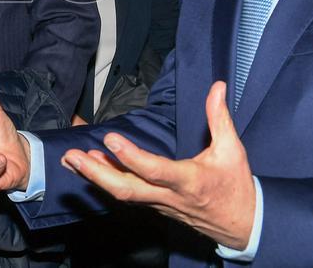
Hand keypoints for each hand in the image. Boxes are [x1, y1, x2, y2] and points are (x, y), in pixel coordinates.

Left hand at [61, 81, 254, 249]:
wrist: (240, 225)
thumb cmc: (235, 186)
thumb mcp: (232, 150)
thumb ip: (220, 117)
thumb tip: (218, 86)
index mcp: (189, 180)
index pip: (155, 170)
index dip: (131, 157)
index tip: (110, 139)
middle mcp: (169, 195)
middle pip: (127, 189)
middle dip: (97, 174)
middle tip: (73, 157)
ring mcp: (159, 204)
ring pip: (122, 194)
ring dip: (95, 176)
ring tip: (71, 159)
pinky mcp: (154, 205)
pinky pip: (126, 194)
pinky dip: (106, 180)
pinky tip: (90, 165)